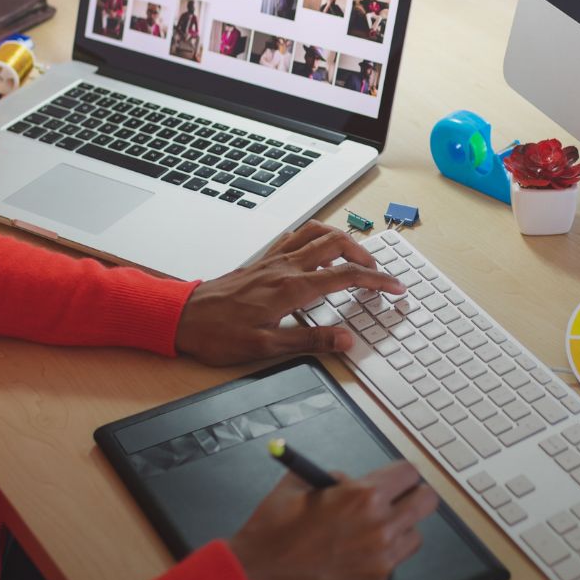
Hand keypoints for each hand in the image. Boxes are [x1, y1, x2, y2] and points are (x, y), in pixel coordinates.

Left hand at [174, 222, 405, 364]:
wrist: (183, 317)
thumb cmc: (218, 333)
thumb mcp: (265, 347)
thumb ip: (310, 341)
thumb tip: (345, 340)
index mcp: (291, 288)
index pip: (345, 277)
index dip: (377, 280)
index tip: (396, 287)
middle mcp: (285, 267)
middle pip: (337, 244)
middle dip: (366, 256)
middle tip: (380, 274)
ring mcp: (274, 259)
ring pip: (318, 232)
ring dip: (344, 239)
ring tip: (356, 257)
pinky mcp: (263, 259)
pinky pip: (297, 235)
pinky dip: (318, 236)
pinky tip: (320, 249)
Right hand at [226, 462, 438, 579]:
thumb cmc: (271, 534)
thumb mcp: (297, 485)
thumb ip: (331, 478)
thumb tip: (347, 481)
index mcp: (363, 497)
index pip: (409, 473)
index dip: (399, 474)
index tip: (393, 479)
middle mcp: (380, 527)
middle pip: (426, 502)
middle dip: (412, 496)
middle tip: (395, 500)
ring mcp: (381, 560)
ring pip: (414, 535)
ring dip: (399, 528)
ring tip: (370, 530)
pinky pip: (392, 562)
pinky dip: (380, 556)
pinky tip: (352, 555)